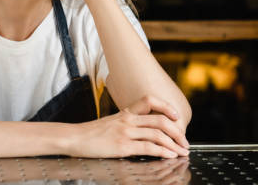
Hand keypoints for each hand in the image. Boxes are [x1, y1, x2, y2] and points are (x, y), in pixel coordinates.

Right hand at [63, 95, 189, 158]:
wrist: (73, 138)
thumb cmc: (90, 133)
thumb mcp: (110, 122)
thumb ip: (126, 123)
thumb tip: (143, 131)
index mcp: (124, 112)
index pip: (149, 100)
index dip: (166, 106)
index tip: (176, 116)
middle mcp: (127, 119)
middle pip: (160, 120)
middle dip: (177, 132)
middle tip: (184, 141)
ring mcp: (125, 132)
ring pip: (158, 134)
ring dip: (174, 144)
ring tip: (181, 152)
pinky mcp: (122, 146)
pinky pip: (148, 147)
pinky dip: (163, 152)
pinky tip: (169, 156)